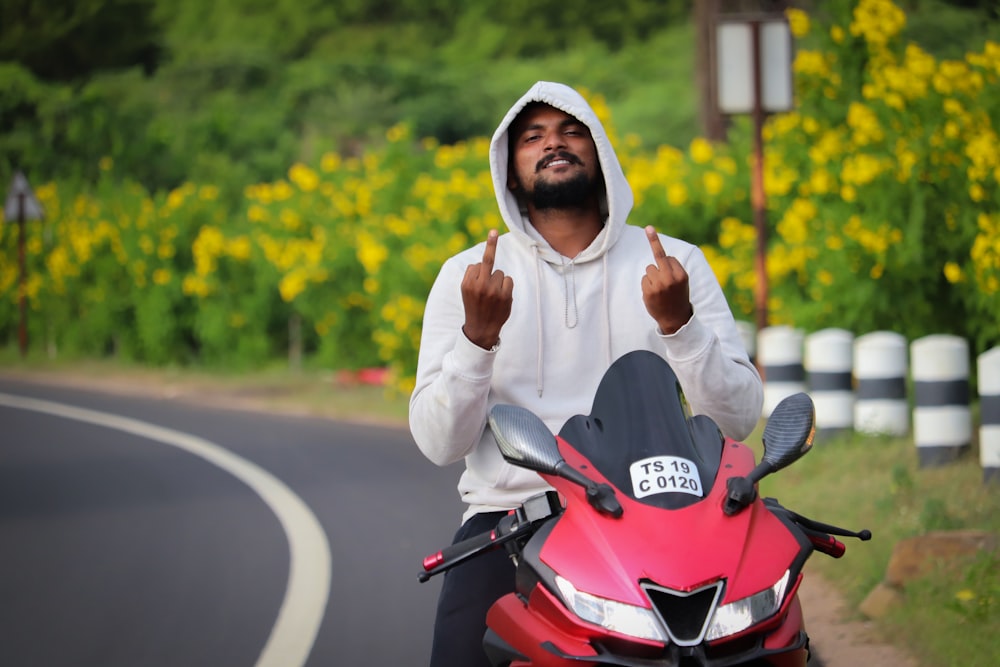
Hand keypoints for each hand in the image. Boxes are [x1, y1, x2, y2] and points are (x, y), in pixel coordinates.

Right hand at [461, 230, 513, 349]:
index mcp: (466, 284)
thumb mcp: (467, 292)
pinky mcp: (505, 295)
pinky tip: (500, 297)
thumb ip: (473, 277)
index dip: (478, 270)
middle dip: (490, 244)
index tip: (485, 244)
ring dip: (498, 281)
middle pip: (488, 260)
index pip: (475, 265)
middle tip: (493, 231)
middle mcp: (479, 285)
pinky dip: (506, 286)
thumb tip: (482, 260)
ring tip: (493, 295)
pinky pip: (508, 280)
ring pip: (500, 272)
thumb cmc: (475, 307)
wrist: (481, 330)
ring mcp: (492, 290)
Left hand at [642, 226, 692, 333]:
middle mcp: (671, 278)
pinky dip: (647, 285)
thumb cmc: (678, 296)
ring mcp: (659, 285)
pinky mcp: (649, 292)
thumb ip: (673, 268)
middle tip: (651, 236)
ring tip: (659, 289)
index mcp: (681, 275)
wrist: (676, 319)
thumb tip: (662, 255)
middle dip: (655, 252)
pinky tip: (654, 295)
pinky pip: (644, 279)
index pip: (668, 257)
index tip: (649, 229)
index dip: (666, 260)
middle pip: (658, 260)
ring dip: (652, 276)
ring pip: (649, 269)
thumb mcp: (681, 281)